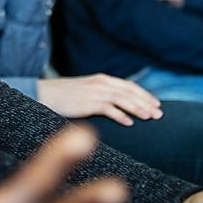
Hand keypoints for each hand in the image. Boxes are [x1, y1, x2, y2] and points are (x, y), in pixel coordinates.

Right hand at [36, 74, 161, 125]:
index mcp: (102, 79)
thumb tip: (119, 104)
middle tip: (159, 114)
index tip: (157, 104)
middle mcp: (100, 83)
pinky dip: (120, 115)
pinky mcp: (86, 103)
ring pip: (122, 99)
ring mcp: (93, 92)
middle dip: (146, 102)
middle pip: (129, 92)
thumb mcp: (86, 91)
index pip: (129, 85)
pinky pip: (108, 108)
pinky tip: (129, 123)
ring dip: (138, 108)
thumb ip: (102, 94)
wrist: (43, 94)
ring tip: (149, 117)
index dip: (144, 94)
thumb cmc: (65, 96)